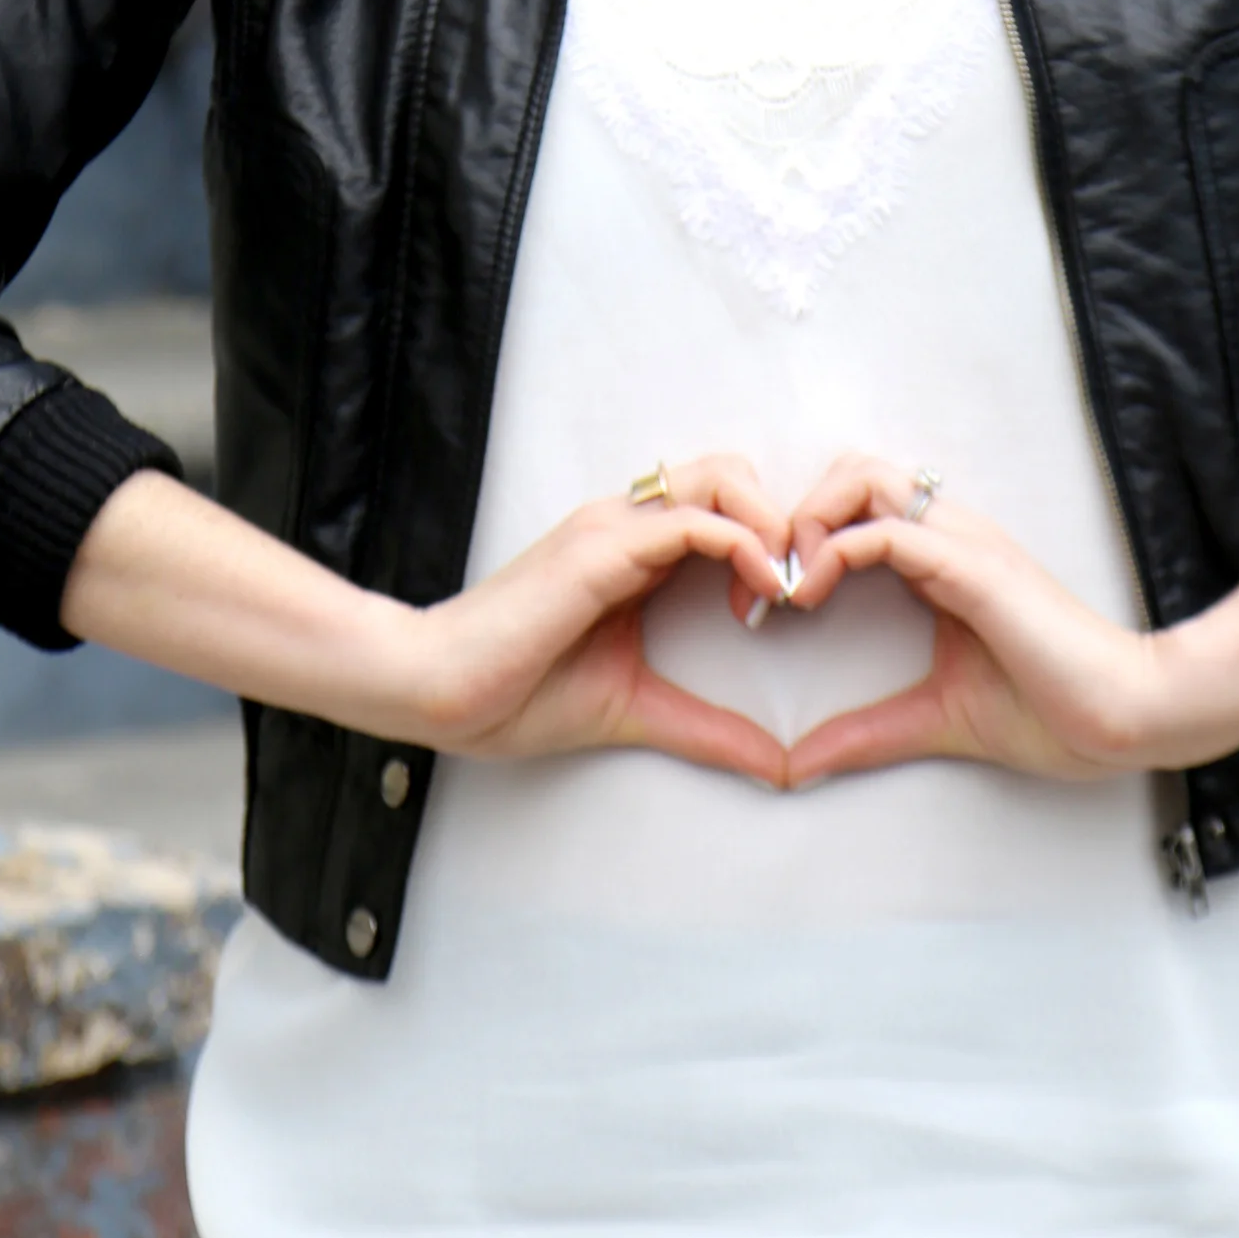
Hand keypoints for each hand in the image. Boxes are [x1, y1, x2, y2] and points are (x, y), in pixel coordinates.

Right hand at [401, 455, 794, 782]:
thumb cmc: (514, 695)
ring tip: (785, 589)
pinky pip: (695, 521)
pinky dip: (744, 546)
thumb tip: (776, 764)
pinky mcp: (603, 548)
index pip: (722, 507)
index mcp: (631, 551)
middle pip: (731, 474)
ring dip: (772, 525)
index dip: (769, 544)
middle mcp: (626, 524)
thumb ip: (706, 728)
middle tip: (798, 589)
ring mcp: (613, 528)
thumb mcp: (636, 710)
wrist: (440, 693)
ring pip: (722, 479)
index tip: (785, 608)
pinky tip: (762, 593)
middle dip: (782, 520)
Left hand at [780, 455, 1166, 788]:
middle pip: (851, 470)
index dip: (801, 540)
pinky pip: (889, 529)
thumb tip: (799, 763)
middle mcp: (949, 537)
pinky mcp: (973, 568)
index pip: (856, 506)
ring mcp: (962, 545)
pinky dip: (835, 550)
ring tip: (791, 586)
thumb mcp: (932, 720)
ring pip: (863, 477)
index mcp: (941, 561)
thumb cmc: (1053, 712)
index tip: (765, 605)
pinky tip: (815, 595)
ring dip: (809, 521)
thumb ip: (866, 735)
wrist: (1124, 719)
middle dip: (794, 515)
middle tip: (768, 586)